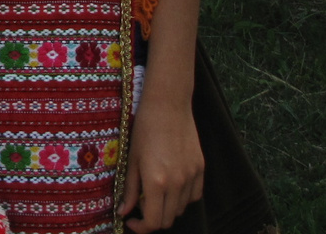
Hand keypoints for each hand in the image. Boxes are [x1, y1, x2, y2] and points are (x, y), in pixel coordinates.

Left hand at [120, 98, 202, 232]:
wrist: (168, 104)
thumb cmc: (145, 128)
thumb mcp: (132, 159)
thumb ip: (129, 189)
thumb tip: (124, 212)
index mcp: (156, 182)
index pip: (153, 222)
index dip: (141, 227)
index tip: (132, 221)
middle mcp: (177, 183)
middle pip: (168, 219)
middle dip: (152, 219)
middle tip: (141, 206)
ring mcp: (192, 176)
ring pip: (181, 208)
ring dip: (167, 208)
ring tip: (155, 191)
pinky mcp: (200, 168)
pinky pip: (194, 195)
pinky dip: (183, 198)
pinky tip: (172, 185)